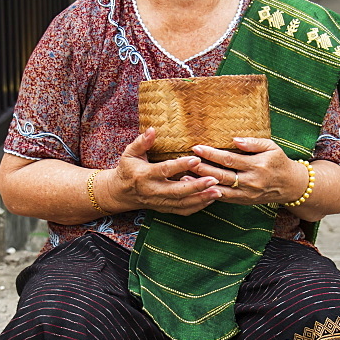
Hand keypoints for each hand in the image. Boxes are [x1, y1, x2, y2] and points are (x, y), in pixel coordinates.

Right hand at [101, 128, 223, 214]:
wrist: (121, 193)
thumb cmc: (127, 169)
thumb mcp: (130, 153)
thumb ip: (142, 142)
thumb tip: (152, 129)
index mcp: (144, 175)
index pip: (165, 170)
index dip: (181, 165)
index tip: (196, 159)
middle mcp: (153, 191)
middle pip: (177, 191)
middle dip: (197, 186)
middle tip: (214, 179)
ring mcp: (160, 202)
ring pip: (183, 203)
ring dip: (201, 198)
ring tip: (218, 191)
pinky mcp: (165, 209)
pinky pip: (183, 210)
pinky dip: (198, 206)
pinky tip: (211, 199)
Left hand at [190, 137, 307, 205]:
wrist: (290, 185)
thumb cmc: (279, 162)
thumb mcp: (271, 147)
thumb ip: (253, 143)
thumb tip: (235, 140)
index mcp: (256, 166)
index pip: (229, 159)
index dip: (212, 154)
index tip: (196, 147)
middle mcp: (250, 182)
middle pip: (221, 176)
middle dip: (201, 168)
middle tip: (185, 161)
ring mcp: (246, 194)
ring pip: (219, 190)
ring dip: (201, 185)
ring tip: (184, 178)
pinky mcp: (243, 201)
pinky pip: (224, 199)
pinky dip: (208, 194)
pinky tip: (196, 189)